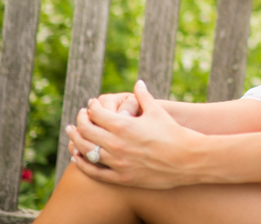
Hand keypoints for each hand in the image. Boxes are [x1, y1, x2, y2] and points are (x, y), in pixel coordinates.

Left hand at [67, 80, 205, 188]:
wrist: (187, 159)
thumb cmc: (174, 132)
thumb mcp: (158, 111)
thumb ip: (144, 96)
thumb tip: (138, 83)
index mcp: (124, 125)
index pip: (96, 114)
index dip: (91, 107)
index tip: (91, 105)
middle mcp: (116, 144)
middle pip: (86, 131)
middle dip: (80, 121)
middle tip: (80, 117)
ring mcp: (117, 162)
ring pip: (86, 151)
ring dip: (76, 141)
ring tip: (73, 134)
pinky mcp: (121, 178)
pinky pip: (94, 171)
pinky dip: (82, 163)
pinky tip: (77, 157)